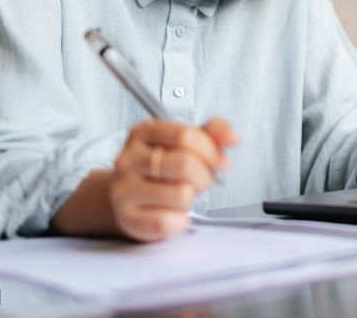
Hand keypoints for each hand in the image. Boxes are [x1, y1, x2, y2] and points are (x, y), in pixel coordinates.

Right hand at [109, 117, 238, 241]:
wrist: (130, 197)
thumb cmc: (163, 168)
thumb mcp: (187, 143)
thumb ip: (213, 134)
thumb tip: (232, 137)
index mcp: (143, 133)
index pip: (185, 136)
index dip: (211, 151)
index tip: (220, 162)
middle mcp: (128, 160)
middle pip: (185, 164)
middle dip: (205, 176)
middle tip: (202, 181)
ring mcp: (124, 190)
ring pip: (180, 194)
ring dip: (191, 198)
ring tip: (183, 194)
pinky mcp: (127, 219)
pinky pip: (166, 222)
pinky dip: (180, 221)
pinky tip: (173, 213)